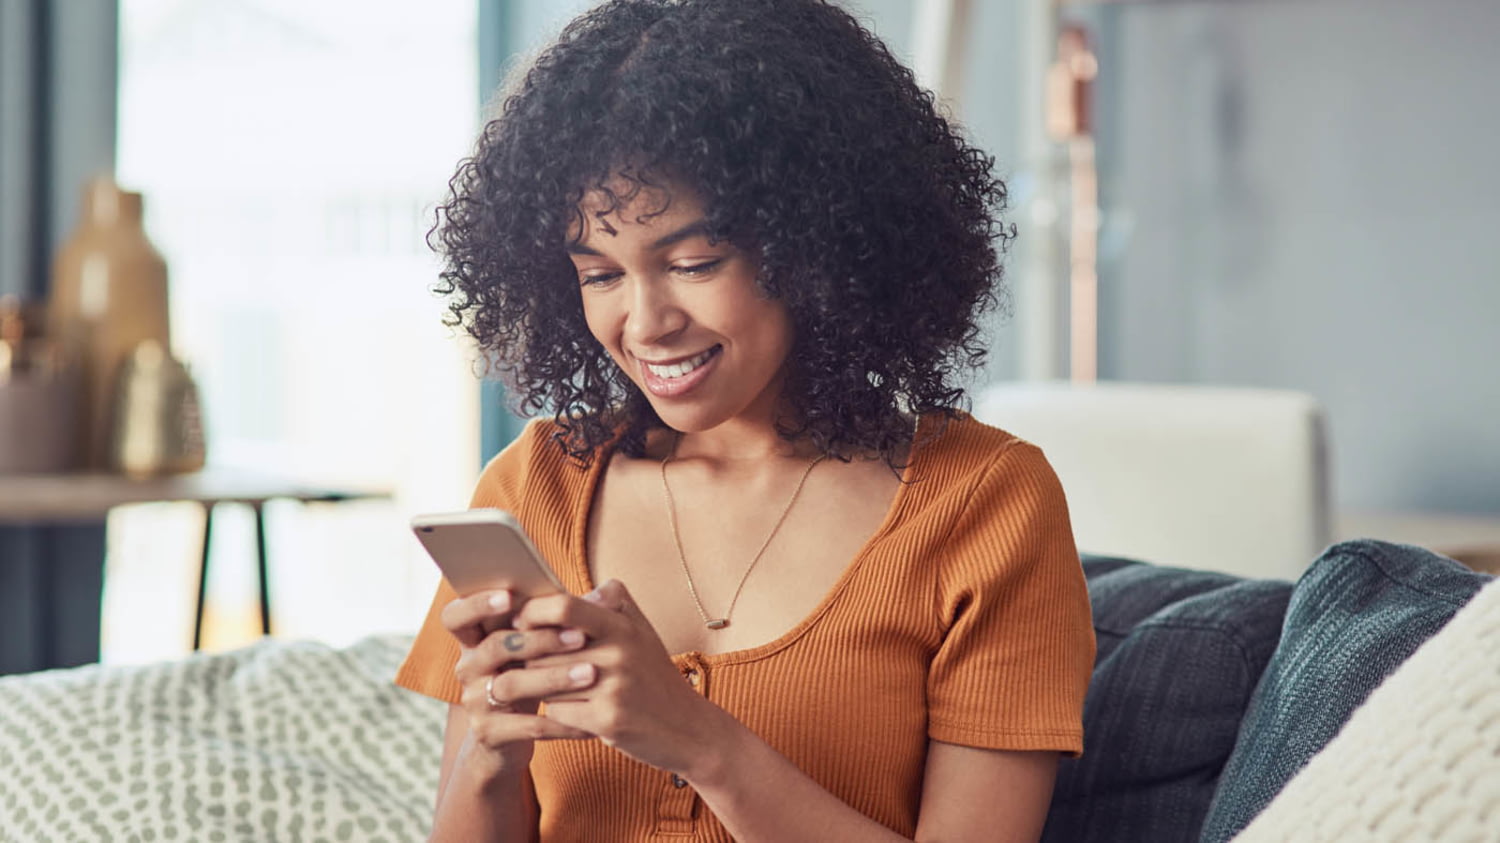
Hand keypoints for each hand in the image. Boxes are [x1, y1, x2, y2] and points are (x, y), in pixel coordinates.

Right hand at [441, 589, 596, 760]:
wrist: (509, 738)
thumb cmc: (531, 675)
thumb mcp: (537, 646)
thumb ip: (562, 618)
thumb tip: (609, 591)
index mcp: (475, 638)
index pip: (455, 616)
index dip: (477, 604)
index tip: (510, 596)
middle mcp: (468, 667)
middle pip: (494, 647)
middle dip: (539, 639)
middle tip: (580, 636)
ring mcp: (475, 701)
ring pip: (511, 685)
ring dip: (554, 678)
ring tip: (591, 674)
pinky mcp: (489, 733)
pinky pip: (528, 726)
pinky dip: (562, 722)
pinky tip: (589, 720)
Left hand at [514, 580, 738, 776]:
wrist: (688, 728)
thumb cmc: (655, 677)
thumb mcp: (642, 630)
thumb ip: (613, 602)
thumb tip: (578, 591)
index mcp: (623, 626)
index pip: (564, 607)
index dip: (533, 612)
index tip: (521, 622)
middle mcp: (619, 653)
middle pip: (545, 648)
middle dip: (531, 657)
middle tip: (532, 662)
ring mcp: (613, 688)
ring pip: (546, 681)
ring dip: (542, 687)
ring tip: (558, 688)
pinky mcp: (607, 721)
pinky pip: (557, 712)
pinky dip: (558, 712)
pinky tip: (574, 711)